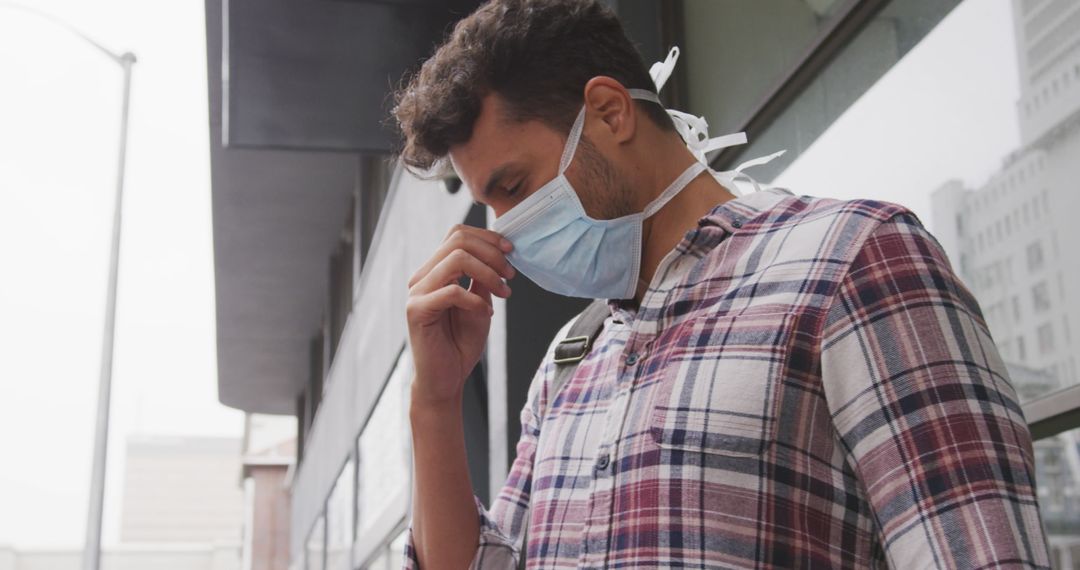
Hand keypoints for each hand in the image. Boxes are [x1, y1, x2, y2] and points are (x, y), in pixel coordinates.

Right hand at [406, 224, 514, 407]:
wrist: (446, 380)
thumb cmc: (461, 344)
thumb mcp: (480, 303)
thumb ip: (482, 278)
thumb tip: (498, 252)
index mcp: (435, 271)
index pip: (458, 234)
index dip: (488, 237)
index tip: (511, 253)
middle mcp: (422, 277)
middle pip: (458, 239)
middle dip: (492, 252)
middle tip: (510, 275)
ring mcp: (417, 293)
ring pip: (456, 259)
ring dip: (488, 273)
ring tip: (504, 292)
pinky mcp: (416, 311)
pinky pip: (452, 292)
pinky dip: (476, 300)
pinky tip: (487, 313)